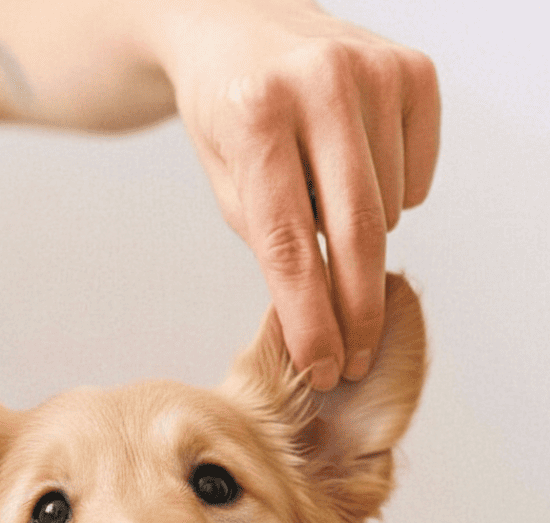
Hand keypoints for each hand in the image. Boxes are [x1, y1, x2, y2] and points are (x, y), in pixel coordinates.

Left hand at [151, 0, 439, 386]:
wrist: (237, 27)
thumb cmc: (229, 116)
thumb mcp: (227, 182)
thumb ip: (274, 240)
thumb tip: (328, 312)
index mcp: (255, 115)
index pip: (289, 244)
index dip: (310, 318)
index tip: (324, 366)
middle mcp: (319, 82)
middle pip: (355, 231)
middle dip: (357, 310)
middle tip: (355, 358)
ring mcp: (374, 68)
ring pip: (388, 209)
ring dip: (359, 237)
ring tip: (322, 202)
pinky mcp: (413, 69)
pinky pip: (417, 177)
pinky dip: (391, 197)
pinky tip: (354, 171)